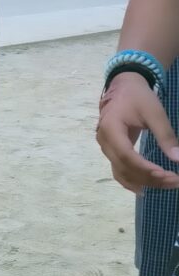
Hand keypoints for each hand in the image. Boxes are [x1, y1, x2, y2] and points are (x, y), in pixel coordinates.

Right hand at [97, 72, 178, 191]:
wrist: (123, 87)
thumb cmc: (138, 97)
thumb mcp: (154, 112)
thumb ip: (165, 135)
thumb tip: (178, 159)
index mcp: (111, 129)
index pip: (127, 156)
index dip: (146, 169)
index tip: (168, 175)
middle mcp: (104, 142)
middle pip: (124, 168)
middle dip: (150, 178)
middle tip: (174, 181)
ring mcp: (105, 147)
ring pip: (121, 172)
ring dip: (144, 182)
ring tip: (166, 184)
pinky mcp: (111, 150)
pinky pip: (118, 170)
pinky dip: (132, 181)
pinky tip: (146, 187)